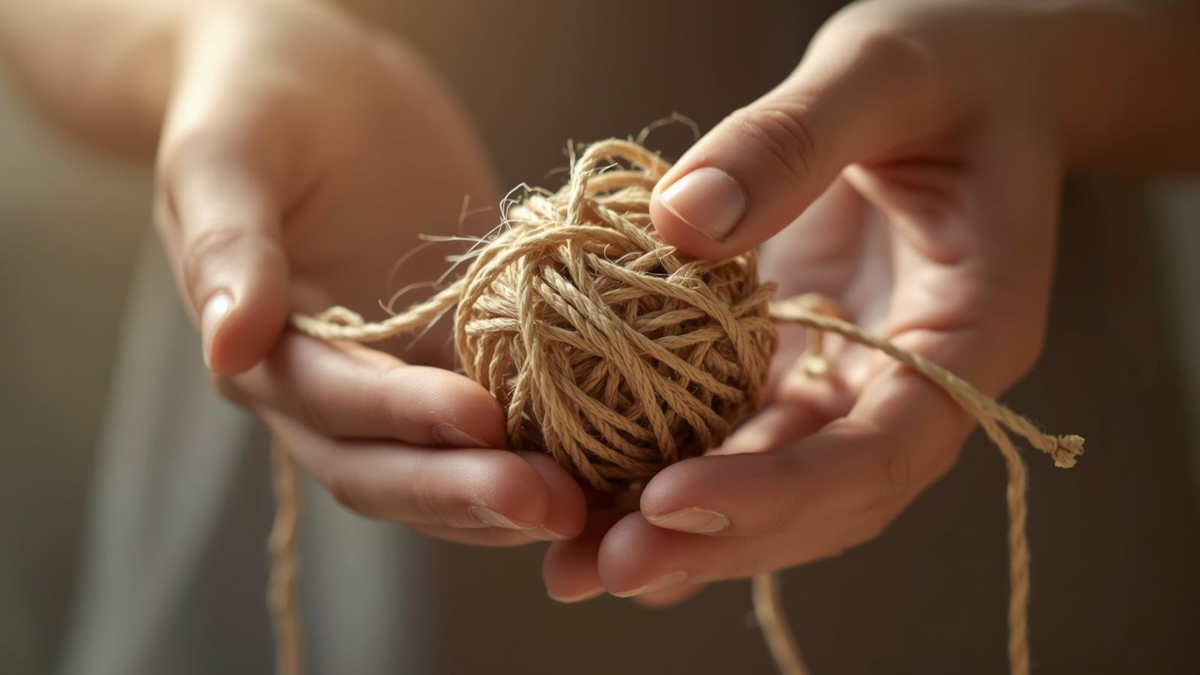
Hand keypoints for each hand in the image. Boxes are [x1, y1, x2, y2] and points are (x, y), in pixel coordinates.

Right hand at [157, 0, 584, 543]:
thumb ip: (229, 244)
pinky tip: (602, 466)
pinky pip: (495, 427)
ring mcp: (393, 385)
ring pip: (442, 469)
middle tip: (554, 501)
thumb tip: (227, 347)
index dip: (403, 416)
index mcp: (261, 351)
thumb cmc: (261, 100)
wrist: (320, 84)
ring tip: (589, 501)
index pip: (332, 402)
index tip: (480, 417)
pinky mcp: (452, 363)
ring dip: (507, 495)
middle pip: (387, 468)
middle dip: (466, 490)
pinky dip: (539, 455)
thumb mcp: (226, 153)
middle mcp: (322, 393)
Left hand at [543, 0, 1105, 602]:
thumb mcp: (882, 72)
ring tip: (577, 560)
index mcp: (972, 329)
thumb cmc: (954, 63)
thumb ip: (791, 139)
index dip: (785, 490)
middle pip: (826, 497)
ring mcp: (858, 380)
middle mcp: (917, 382)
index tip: (673, 499)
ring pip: (777, 486)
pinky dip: (674, 470)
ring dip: (684, 531)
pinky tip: (600, 499)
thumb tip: (678, 224)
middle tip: (603, 566)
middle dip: (718, 542)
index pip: (887, 446)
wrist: (974, 78)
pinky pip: (744, 435)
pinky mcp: (806, 364)